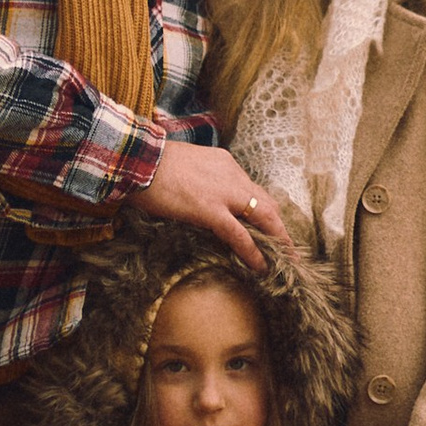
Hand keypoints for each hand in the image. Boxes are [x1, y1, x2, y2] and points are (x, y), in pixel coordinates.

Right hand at [130, 141, 278, 267]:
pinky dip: (253, 252)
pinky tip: (261, 266)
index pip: (251, 188)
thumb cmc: (150, 163)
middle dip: (279, 226)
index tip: (267, 224)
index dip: (261, 208)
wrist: (136, 159)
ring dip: (277, 240)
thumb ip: (199, 180)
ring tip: (285, 261)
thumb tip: (199, 198)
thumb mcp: (184, 166)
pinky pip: (239, 235)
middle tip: (288, 247)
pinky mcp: (211, 210)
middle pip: (266, 202)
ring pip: (262, 217)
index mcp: (224, 163)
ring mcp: (224, 193)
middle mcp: (231, 175)